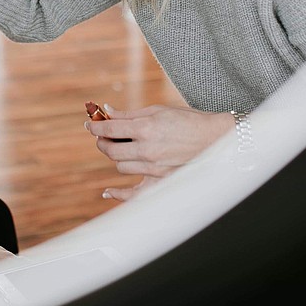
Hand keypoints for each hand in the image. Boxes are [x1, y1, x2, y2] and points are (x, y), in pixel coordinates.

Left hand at [86, 104, 233, 200]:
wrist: (215, 139)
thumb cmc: (188, 121)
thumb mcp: (158, 110)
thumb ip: (129, 114)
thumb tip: (107, 110)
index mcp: (146, 127)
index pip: (110, 129)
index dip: (95, 126)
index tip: (90, 124)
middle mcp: (147, 149)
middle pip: (111, 150)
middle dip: (102, 141)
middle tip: (102, 136)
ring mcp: (154, 168)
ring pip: (121, 166)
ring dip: (116, 157)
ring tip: (118, 148)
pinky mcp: (161, 180)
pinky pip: (134, 193)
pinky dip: (119, 194)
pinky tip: (108, 192)